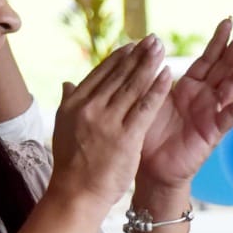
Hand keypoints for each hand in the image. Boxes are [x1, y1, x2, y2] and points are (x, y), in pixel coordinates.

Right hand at [49, 38, 171, 208]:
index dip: (119, 58)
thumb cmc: (73, 164)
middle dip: (138, 55)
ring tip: (161, 49)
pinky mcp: (125, 136)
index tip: (133, 45)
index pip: (100, 74)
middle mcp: (89, 107)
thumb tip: (68, 83)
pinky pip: (145, 107)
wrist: (76, 193)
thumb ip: (69, 102)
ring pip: (132, 86)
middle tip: (153, 39)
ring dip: (149, 64)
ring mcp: (107, 121)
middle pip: (118, 75)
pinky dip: (157, 89)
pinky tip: (168, 74)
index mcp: (74, 103)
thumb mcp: (64, 127)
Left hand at [137, 18, 232, 190]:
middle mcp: (206, 96)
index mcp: (189, 86)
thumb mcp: (148, 97)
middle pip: (227, 64)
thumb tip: (149, 45)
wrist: (148, 169)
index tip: (229, 18)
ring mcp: (213, 112)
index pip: (208, 57)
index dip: (219, 38)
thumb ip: (153, 75)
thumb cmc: (148, 134)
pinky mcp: (215, 131)